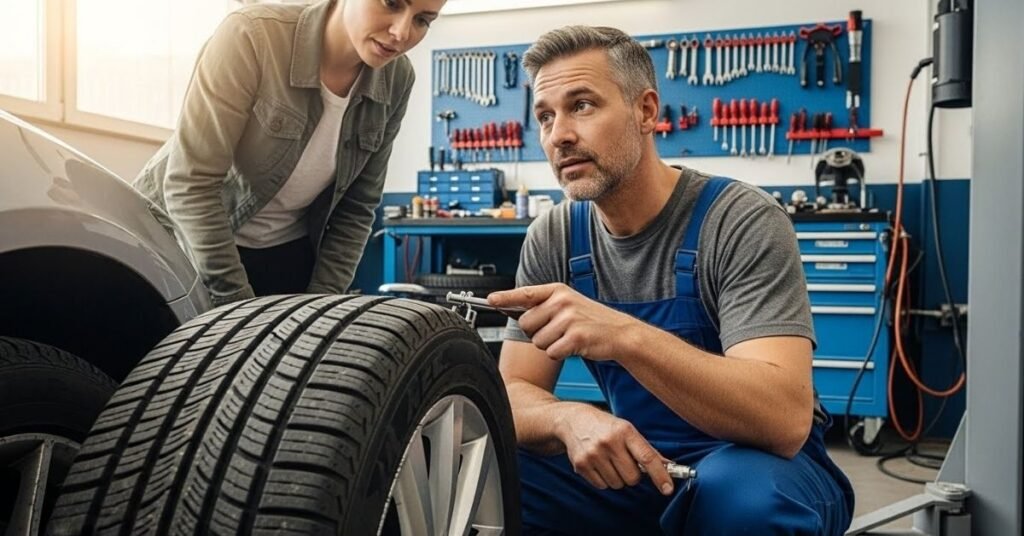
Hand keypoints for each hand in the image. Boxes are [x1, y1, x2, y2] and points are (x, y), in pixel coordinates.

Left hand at [488, 283, 641, 360]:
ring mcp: (569, 319)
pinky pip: (551, 352)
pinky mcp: (575, 337)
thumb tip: (512, 309)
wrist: (620, 334)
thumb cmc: (591, 321)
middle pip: (526, 324)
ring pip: (537, 341)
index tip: (490, 299)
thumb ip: (544, 305)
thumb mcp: (569, 304)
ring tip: (568, 338)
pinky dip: (560, 354)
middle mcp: (562, 302)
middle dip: (536, 332)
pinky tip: (574, 347)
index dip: (505, 297)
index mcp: (558, 291)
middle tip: (556, 331)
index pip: (525, 293)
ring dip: (550, 345)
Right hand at [555, 404, 674, 494]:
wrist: (573, 420)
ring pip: (617, 484)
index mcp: (625, 431)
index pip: (647, 457)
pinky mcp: (581, 465)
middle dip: (632, 475)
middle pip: (632, 478)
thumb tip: (669, 466)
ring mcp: (593, 454)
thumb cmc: (605, 426)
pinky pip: (602, 486)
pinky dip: (604, 480)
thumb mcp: (627, 430)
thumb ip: (646, 449)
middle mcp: (609, 442)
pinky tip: (598, 464)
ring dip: (617, 478)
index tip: (668, 488)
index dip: (660, 475)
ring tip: (609, 461)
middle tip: (624, 462)